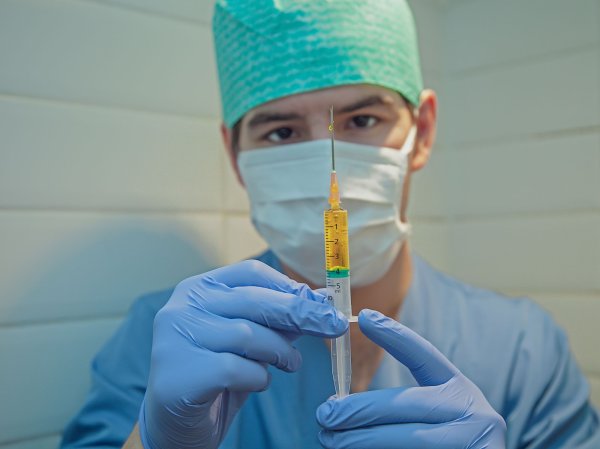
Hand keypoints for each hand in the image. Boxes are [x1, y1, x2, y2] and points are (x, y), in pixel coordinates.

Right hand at [139, 260, 347, 448]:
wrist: (175, 425)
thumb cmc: (216, 375)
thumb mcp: (250, 342)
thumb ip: (277, 319)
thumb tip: (320, 300)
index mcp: (197, 289)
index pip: (250, 273)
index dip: (289, 285)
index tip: (319, 302)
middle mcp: (181, 307)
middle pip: (254, 299)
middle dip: (301, 313)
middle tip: (333, 326)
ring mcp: (176, 339)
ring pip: (248, 334)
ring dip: (280, 351)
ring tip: (290, 363)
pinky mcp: (179, 374)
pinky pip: (236, 369)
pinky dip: (258, 378)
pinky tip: (257, 383)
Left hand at [316, 309, 505, 448]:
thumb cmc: (448, 444)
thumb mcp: (441, 417)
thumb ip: (407, 406)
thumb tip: (342, 404)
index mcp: (461, 392)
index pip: (424, 356)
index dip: (394, 335)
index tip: (363, 317)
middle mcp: (474, 414)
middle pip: (405, 404)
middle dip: (358, 410)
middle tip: (325, 415)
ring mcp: (474, 443)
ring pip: (407, 439)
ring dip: (361, 439)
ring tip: (331, 439)